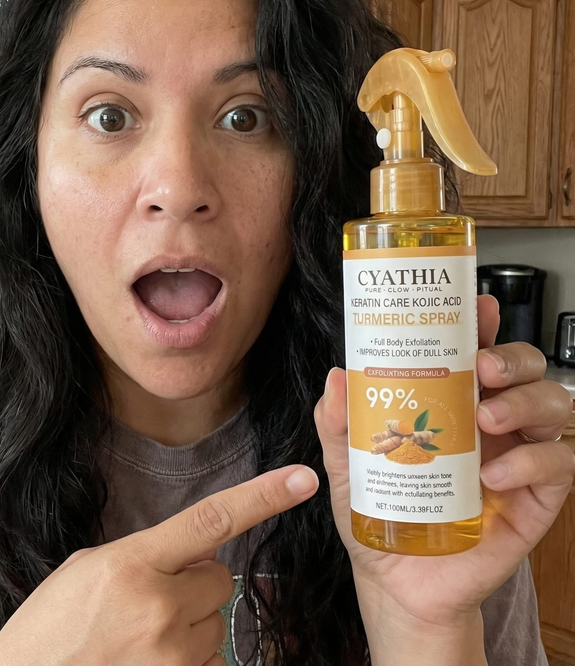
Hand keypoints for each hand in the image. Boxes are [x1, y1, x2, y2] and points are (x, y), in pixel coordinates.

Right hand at [0, 464, 317, 664]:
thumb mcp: (87, 571)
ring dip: (188, 629)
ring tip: (137, 643)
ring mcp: (172, 658)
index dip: (262, 496)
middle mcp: (160, 608)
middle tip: (149, 603)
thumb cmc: (47, 632)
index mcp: (132, 564)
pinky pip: (209, 665)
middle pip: (220, 581)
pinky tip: (146, 662)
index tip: (302, 479)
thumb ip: (146, 554)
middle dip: (195, 586)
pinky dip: (185, 663)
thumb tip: (200, 552)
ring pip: (214, 626)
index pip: (212, 519)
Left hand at [316, 295, 574, 664]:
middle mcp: (490, 422)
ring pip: (554, 407)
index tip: (477, 307)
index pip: (477, 351)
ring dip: (526, 402)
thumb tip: (337, 376)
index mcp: (450, 403)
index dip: (484, 324)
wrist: (396, 581)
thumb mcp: (348, 464)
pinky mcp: (537, 499)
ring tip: (487, 418)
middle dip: (513, 357)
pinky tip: (494, 479)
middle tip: (483, 368)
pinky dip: (534, 463)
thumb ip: (338, 423)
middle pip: (527, 369)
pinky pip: (560, 466)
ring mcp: (518, 457)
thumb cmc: (378, 513)